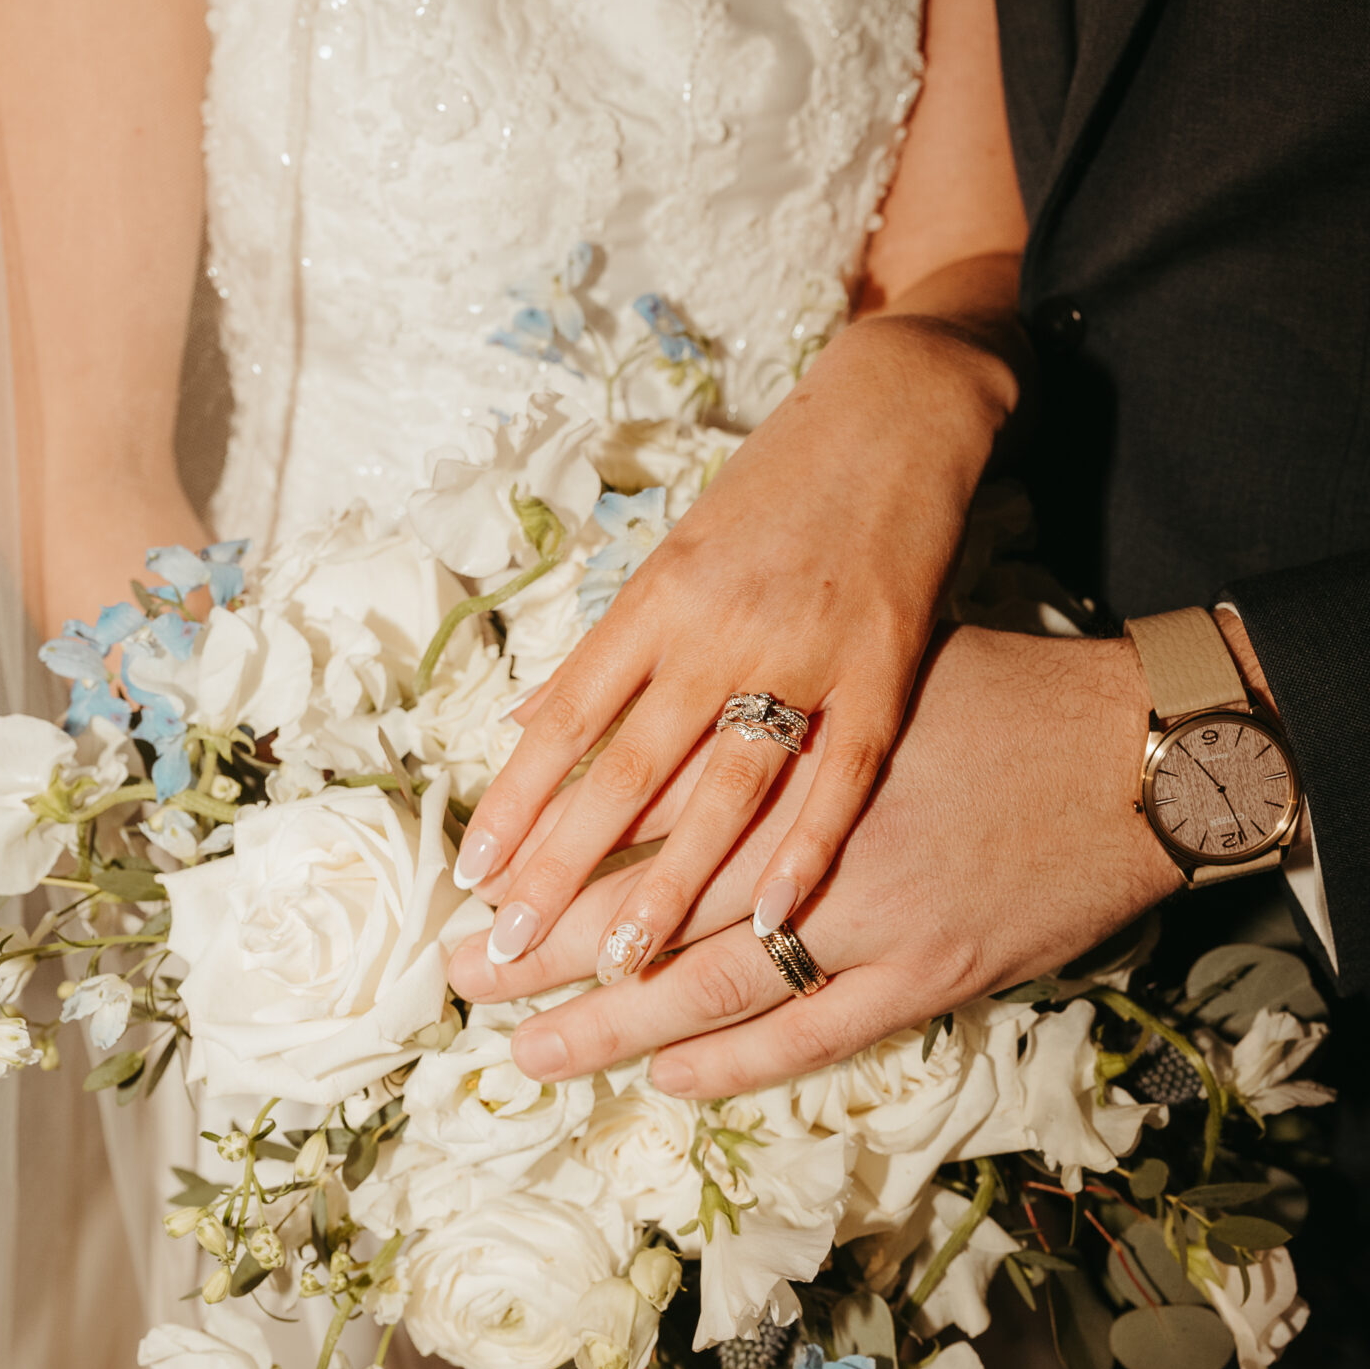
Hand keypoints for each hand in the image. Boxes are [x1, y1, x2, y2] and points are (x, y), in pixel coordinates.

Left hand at [445, 623, 1181, 1095]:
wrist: (1141, 750)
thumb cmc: (1009, 690)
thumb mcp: (881, 664)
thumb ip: (776, 702)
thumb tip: (666, 712)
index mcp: (792, 748)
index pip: (641, 807)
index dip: (555, 848)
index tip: (482, 876)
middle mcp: (814, 837)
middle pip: (651, 901)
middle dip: (548, 942)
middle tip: (464, 973)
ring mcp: (871, 916)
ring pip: (715, 983)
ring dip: (614, 1023)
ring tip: (530, 1049)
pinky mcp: (930, 973)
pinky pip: (812, 1032)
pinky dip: (735, 1061)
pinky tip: (666, 1076)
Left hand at [449, 306, 1017, 991]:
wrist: (899, 405)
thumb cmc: (780, 480)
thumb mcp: (680, 547)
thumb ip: (613, 646)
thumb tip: (523, 724)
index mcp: (656, 593)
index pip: (564, 715)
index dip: (513, 800)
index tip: (470, 875)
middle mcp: (716, 624)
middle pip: (622, 767)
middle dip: (559, 868)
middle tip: (505, 951)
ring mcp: (803, 644)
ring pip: (721, 785)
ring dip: (667, 882)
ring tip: (618, 963)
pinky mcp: (885, 660)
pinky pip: (839, 772)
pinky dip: (804, 848)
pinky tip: (767, 919)